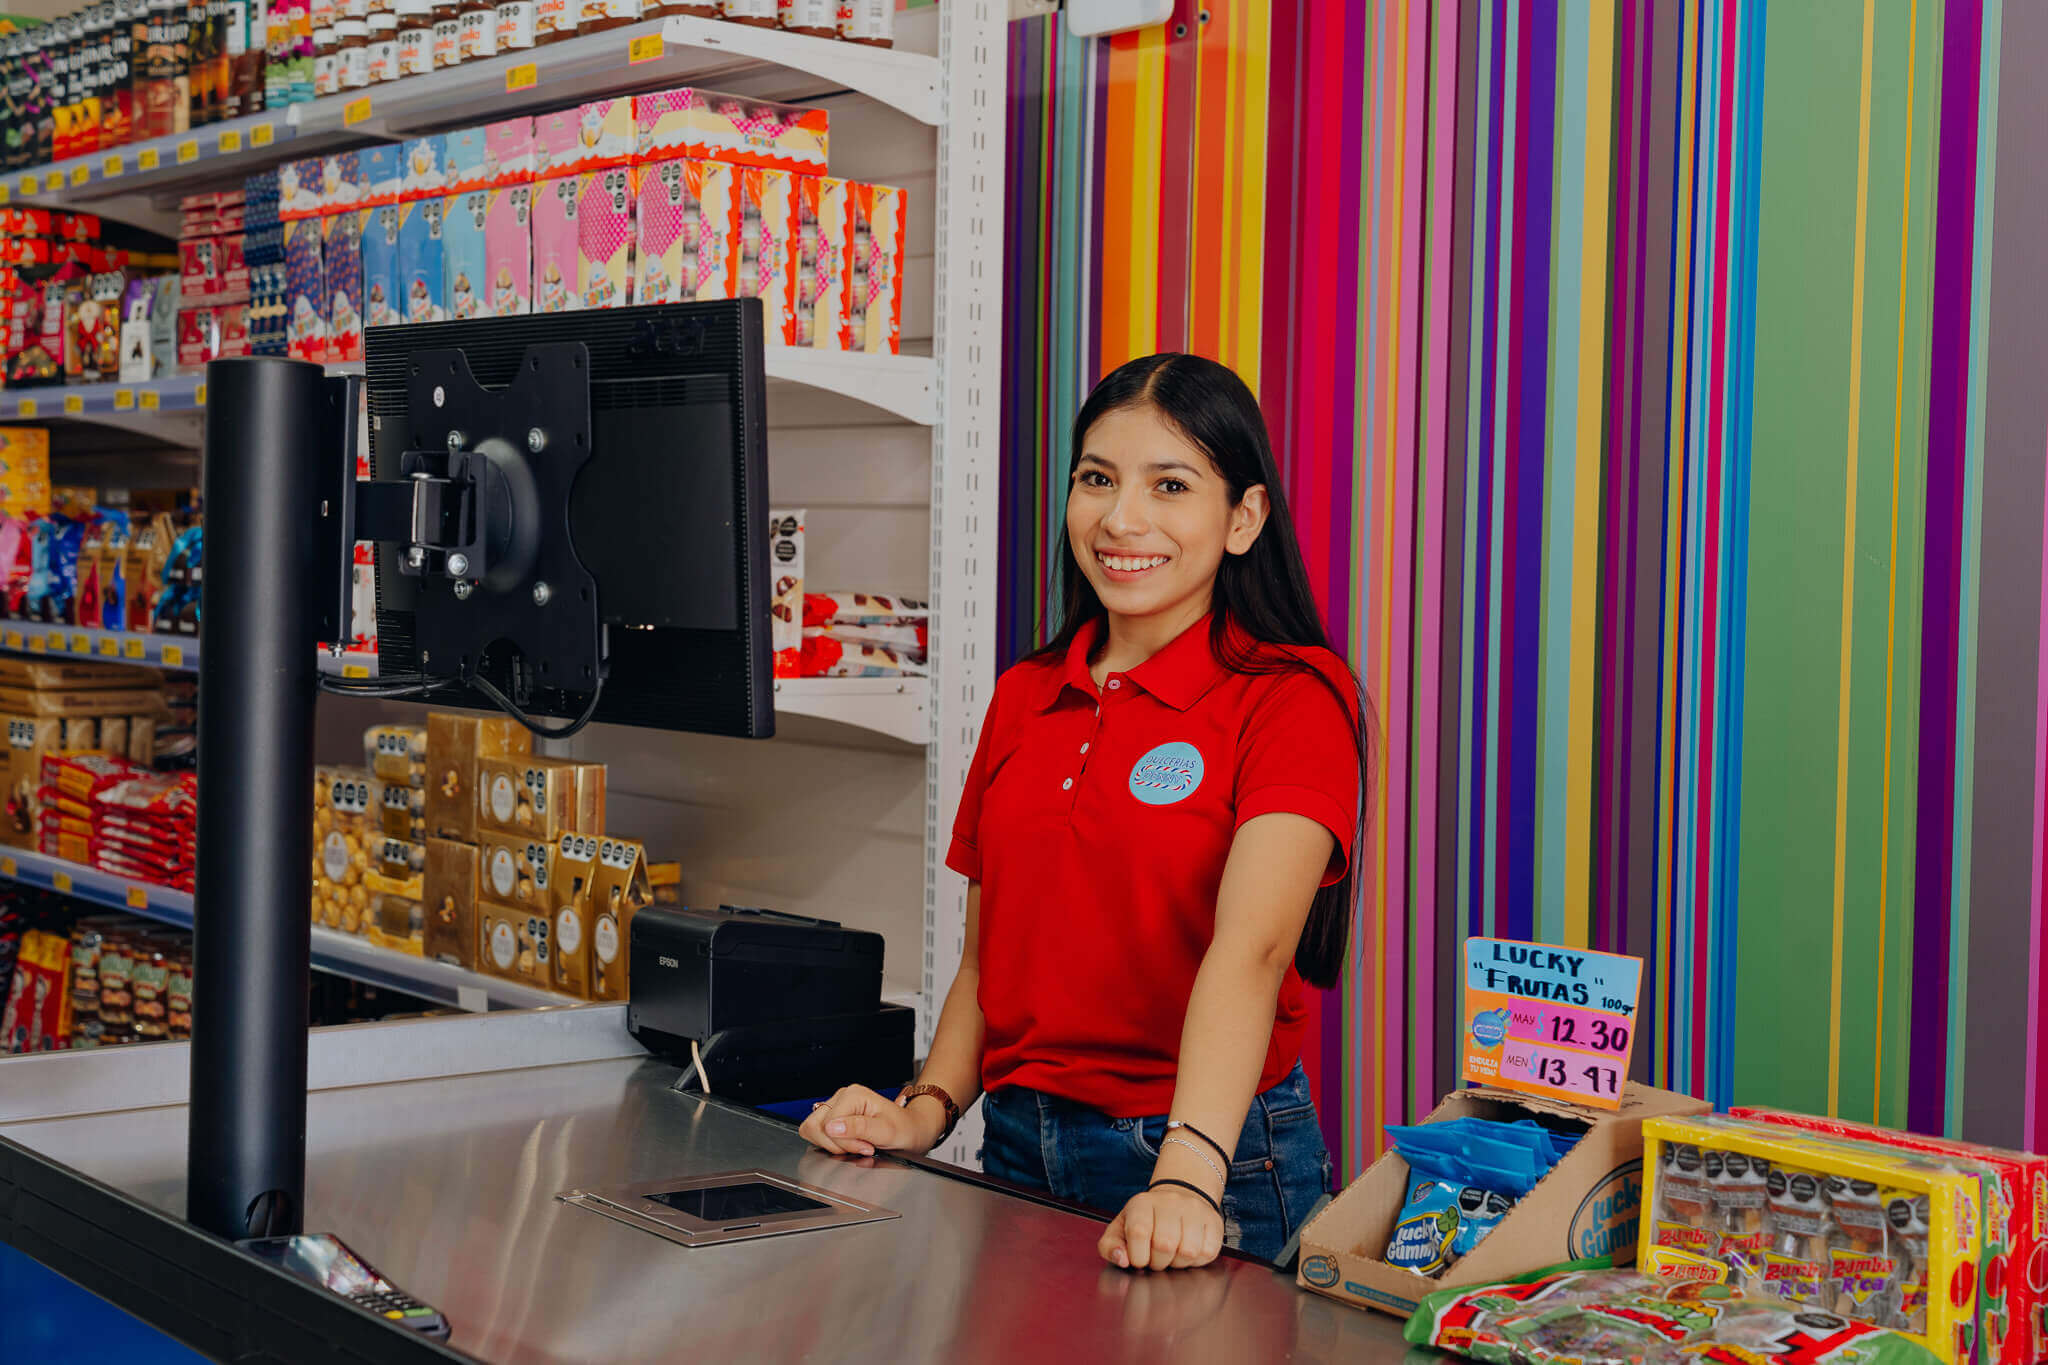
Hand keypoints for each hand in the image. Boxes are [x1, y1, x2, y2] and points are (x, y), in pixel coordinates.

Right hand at [797, 1084, 939, 1156]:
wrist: (912, 1129)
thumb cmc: (904, 1128)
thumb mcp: (886, 1131)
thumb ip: (859, 1128)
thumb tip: (832, 1127)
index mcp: (853, 1095)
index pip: (828, 1125)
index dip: (844, 1142)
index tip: (866, 1147)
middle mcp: (841, 1097)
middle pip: (815, 1126)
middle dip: (836, 1144)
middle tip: (861, 1147)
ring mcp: (836, 1107)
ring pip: (812, 1130)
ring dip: (831, 1144)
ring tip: (855, 1145)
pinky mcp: (834, 1117)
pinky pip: (817, 1133)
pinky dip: (829, 1143)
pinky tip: (848, 1144)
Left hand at [1098, 1184, 1224, 1270]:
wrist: (1178, 1201)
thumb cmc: (1146, 1222)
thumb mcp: (1121, 1230)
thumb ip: (1110, 1247)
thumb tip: (1121, 1259)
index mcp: (1142, 1203)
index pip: (1139, 1232)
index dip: (1138, 1255)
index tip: (1139, 1257)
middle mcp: (1170, 1202)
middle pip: (1165, 1245)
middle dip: (1158, 1262)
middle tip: (1157, 1258)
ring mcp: (1195, 1210)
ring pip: (1188, 1251)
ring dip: (1178, 1263)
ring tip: (1172, 1254)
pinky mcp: (1214, 1221)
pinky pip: (1208, 1253)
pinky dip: (1196, 1261)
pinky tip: (1188, 1251)